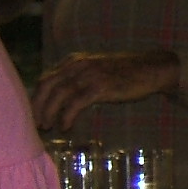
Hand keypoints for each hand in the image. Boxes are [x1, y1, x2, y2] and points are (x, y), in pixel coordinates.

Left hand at [32, 50, 180, 133]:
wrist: (151, 69)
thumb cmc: (127, 73)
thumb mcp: (98, 71)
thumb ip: (81, 78)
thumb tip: (67, 96)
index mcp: (73, 61)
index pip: (46, 77)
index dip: (38, 96)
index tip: (36, 112)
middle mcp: (77, 66)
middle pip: (47, 85)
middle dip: (38, 105)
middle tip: (36, 123)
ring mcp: (88, 75)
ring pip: (58, 94)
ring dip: (49, 112)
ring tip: (47, 127)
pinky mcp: (100, 87)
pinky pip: (76, 103)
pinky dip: (67, 116)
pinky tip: (65, 126)